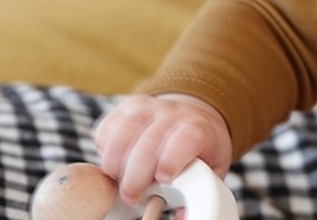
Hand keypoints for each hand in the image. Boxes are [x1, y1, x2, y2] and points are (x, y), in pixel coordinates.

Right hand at [93, 93, 232, 204]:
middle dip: (136, 174)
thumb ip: (201, 191)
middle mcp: (174, 113)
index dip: (171, 159)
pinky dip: (104, 147)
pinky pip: (108, 125)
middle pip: (149, 141)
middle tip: (131, 196)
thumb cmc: (200, 147)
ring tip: (117, 180)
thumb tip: (181, 216)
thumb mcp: (212, 166)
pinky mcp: (128, 107)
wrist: (193, 114)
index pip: (186, 138)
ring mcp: (150, 107)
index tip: (163, 178)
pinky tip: (113, 160)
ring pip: (124, 131)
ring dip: (115, 161)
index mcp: (198, 128)